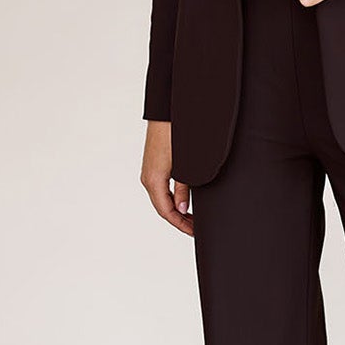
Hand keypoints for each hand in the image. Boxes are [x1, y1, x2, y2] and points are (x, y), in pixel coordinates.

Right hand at [140, 120, 192, 235]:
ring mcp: (150, 171)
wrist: (166, 113)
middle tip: (196, 227)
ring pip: (162, 199)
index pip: (167, 212)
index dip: (181, 224)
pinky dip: (172, 199)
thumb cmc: (174, 135)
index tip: (194, 231)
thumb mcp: (183, 165)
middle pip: (163, 208)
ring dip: (176, 210)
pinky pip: (161, 189)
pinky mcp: (154, 165)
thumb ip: (182, 188)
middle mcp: (148, 178)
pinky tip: (183, 200)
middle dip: (179, 220)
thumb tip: (181, 208)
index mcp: (154, 180)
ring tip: (192, 217)